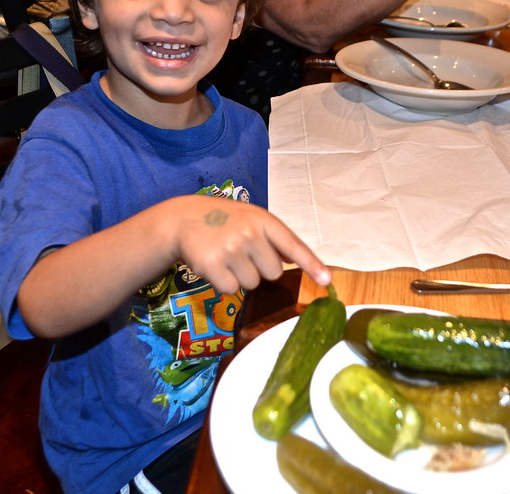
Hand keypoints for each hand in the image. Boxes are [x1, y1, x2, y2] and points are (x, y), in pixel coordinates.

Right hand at [170, 196, 330, 293]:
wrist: (182, 219)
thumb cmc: (222, 219)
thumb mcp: (251, 218)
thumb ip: (274, 237)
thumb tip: (295, 260)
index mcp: (263, 220)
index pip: (293, 246)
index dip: (312, 265)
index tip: (327, 281)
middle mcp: (249, 234)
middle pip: (273, 273)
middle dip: (259, 268)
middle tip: (240, 252)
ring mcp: (230, 249)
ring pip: (252, 284)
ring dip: (240, 276)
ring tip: (225, 256)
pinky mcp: (212, 265)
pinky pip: (231, 290)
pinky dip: (223, 283)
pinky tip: (214, 265)